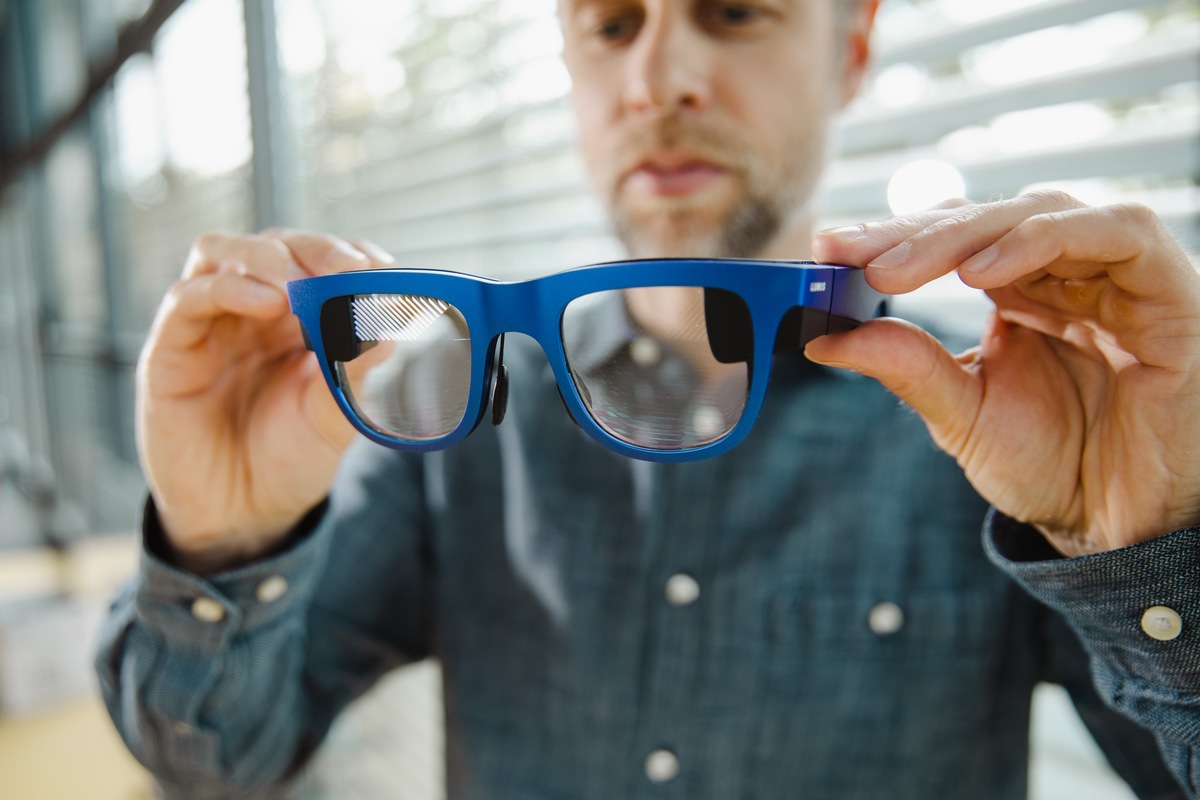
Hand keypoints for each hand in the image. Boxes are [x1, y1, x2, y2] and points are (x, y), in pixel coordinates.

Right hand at [137, 230, 393, 573]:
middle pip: (274, 245)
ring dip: (263, 257)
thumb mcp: (334, 419)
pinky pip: (186, 298)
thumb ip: (355, 375)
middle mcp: (254, 311)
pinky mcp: (171, 348)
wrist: (243, 516)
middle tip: (345, 268)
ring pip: (220, 253)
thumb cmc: (290, 458)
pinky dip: (225, 288)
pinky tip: (264, 301)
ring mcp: (211, 324)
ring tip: (296, 283)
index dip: (349, 254)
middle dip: (313, 250)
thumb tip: (391, 331)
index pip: (321, 261)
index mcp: (300, 318)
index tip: (380, 266)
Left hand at [807, 191, 1199, 555]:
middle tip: (847, 253)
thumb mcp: (963, 415)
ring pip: (1042, 212)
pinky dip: (1045, 238)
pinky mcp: (1168, 290)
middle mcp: (1067, 273)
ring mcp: (1118, 276)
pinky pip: (1118, 234)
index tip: (826, 250)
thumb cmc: (1052, 469)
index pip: (953, 240)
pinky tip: (983, 269)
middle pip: (987, 219)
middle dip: (911, 233)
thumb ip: (906, 368)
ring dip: (964, 233)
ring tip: (897, 267)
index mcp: (1019, 293)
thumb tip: (823, 337)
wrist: (1122, 528)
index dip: (891, 237)